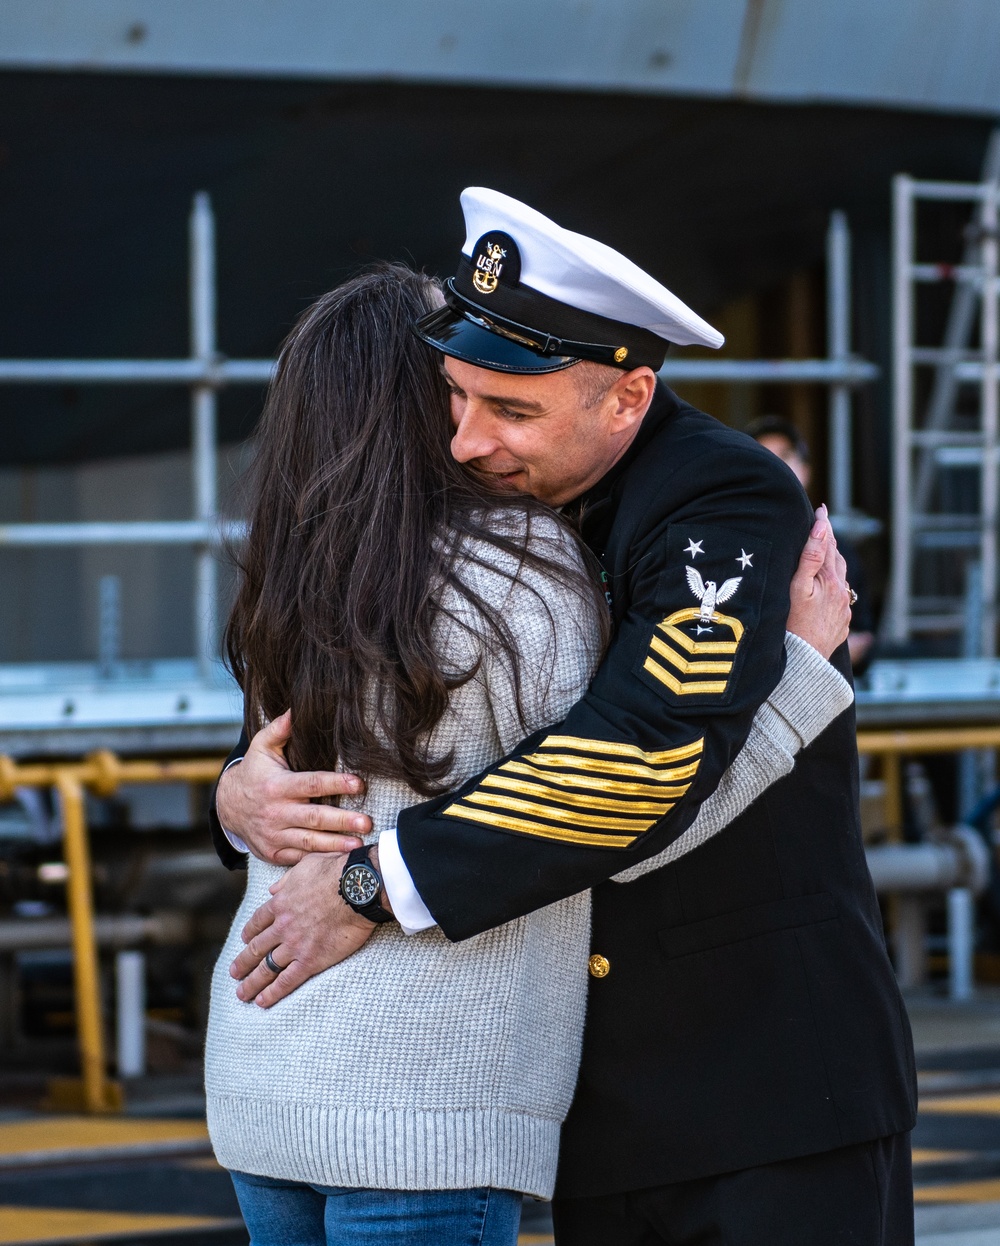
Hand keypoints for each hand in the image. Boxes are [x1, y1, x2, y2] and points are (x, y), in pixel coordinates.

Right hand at [216, 710, 370, 864]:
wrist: (229, 806)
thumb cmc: (255, 772)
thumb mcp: (261, 748)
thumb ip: (279, 730)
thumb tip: (295, 710)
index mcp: (277, 786)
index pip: (310, 784)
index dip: (335, 783)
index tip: (359, 783)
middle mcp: (275, 812)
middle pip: (313, 818)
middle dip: (341, 821)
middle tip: (366, 822)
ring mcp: (274, 834)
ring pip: (308, 841)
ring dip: (334, 844)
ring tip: (358, 844)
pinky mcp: (274, 852)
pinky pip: (298, 857)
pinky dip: (318, 860)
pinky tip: (338, 860)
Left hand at [230, 850, 377, 1006]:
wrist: (355, 888)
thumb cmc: (335, 871)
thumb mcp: (305, 866)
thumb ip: (287, 880)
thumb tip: (274, 888)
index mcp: (281, 903)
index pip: (258, 922)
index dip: (249, 932)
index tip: (244, 940)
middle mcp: (282, 926)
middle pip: (257, 948)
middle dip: (243, 962)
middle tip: (234, 973)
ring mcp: (295, 945)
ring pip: (266, 968)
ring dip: (252, 982)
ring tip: (242, 993)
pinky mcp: (311, 960)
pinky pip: (287, 980)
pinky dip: (273, 992)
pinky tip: (262, 1001)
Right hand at [786, 505, 851, 658]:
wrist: (804, 663)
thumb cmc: (793, 626)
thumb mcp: (797, 588)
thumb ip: (810, 557)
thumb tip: (821, 529)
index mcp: (830, 580)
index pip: (827, 545)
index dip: (823, 526)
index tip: (821, 508)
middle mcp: (841, 593)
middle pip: (836, 560)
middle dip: (829, 543)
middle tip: (822, 527)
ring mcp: (843, 610)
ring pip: (840, 580)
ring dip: (832, 565)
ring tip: (825, 554)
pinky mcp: (842, 625)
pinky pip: (839, 600)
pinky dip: (833, 588)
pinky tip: (826, 590)